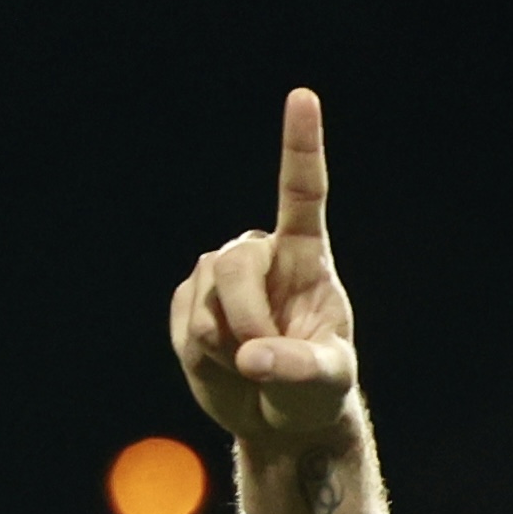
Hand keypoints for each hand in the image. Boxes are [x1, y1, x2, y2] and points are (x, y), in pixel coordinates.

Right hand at [171, 88, 358, 448]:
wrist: (277, 415)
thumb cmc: (315, 391)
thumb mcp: (326, 384)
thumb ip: (299, 369)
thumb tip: (253, 358)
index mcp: (305, 256)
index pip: (302, 193)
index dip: (300, 146)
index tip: (303, 98)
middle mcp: (260, 254)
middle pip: (234, 268)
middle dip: (246, 323)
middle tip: (262, 362)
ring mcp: (218, 277)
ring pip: (207, 308)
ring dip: (228, 351)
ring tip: (251, 365)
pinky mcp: (188, 303)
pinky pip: (186, 334)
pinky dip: (205, 362)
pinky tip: (225, 364)